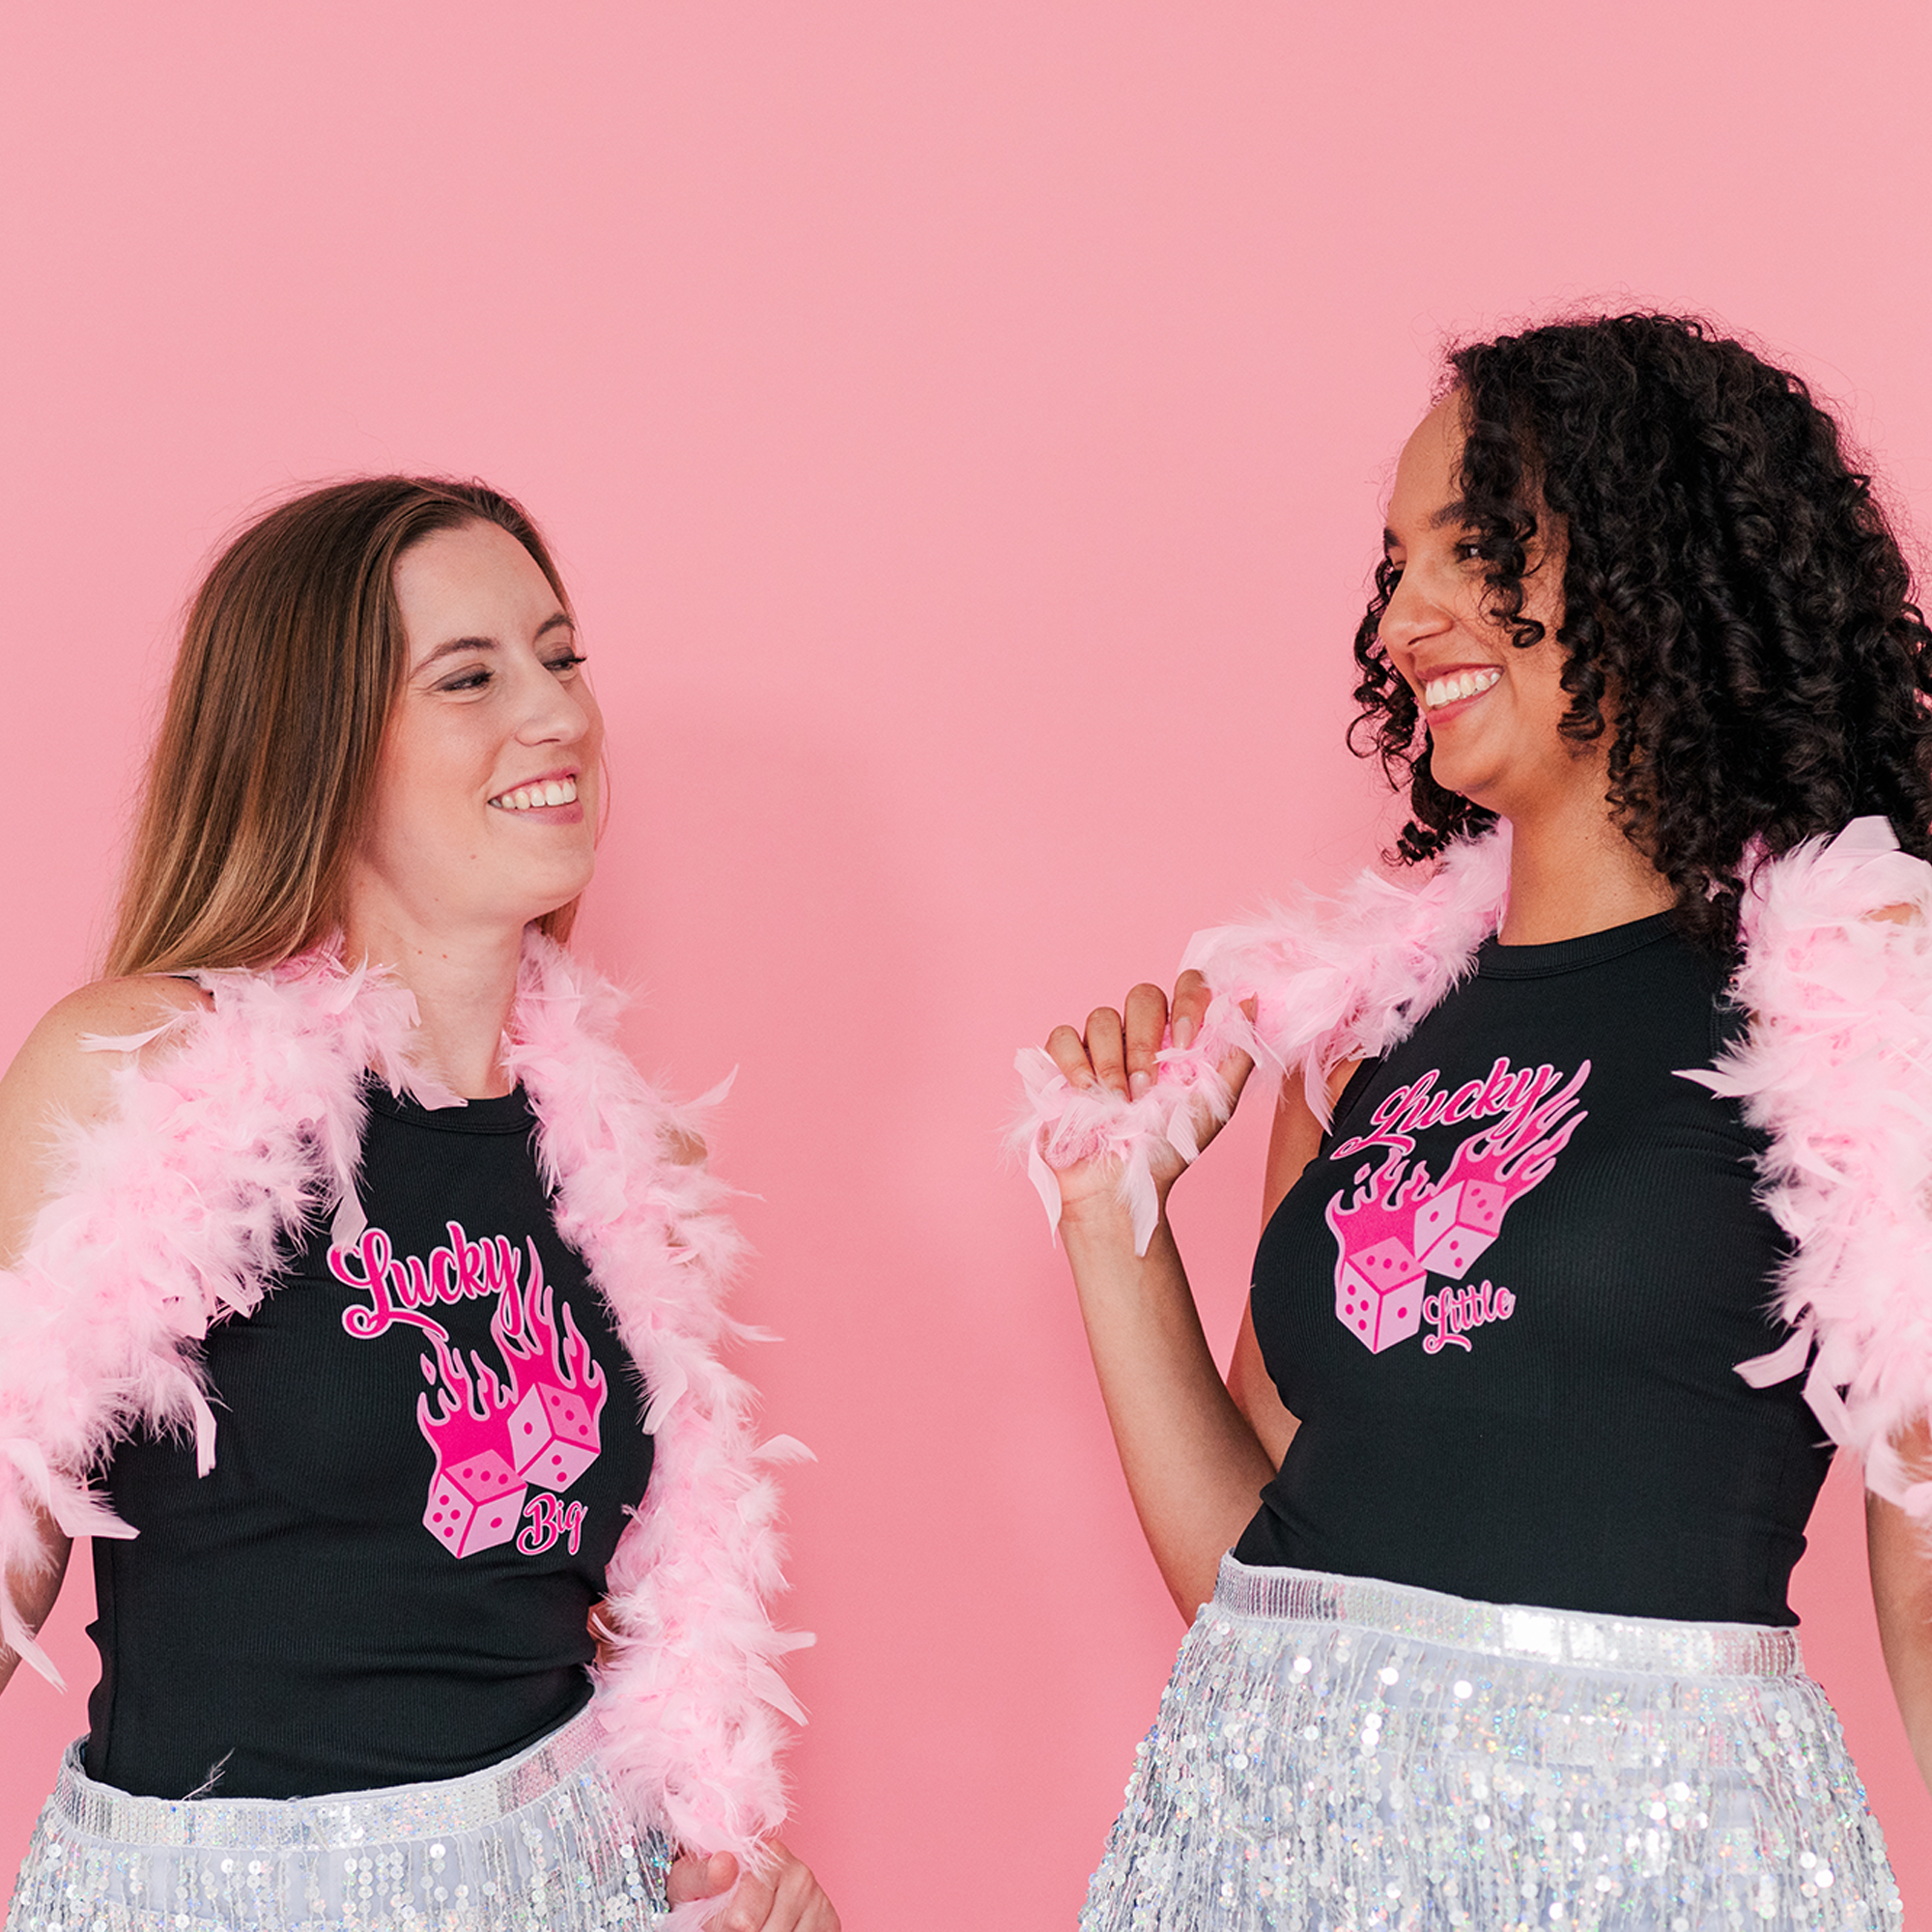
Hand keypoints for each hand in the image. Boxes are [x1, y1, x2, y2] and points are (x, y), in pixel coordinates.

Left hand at [666, 1841, 839, 1930]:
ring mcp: (817, 1899)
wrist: (732, 1896)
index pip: (742, 1922)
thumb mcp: (691, 1882)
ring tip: (757, 1925)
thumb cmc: (710, 1892)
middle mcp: (800, 1875)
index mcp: (769, 1856)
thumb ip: (701, 1875)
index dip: (722, 1929)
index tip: (716, 1920)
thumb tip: (724, 1864)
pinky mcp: (830, 1920)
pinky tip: (778, 1928)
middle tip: (737, 1925)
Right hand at [1042, 971, 1255, 1219]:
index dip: (1187, 1001)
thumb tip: (1249, 1000)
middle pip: (1142, 996)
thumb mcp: (1215, 1105)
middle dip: (1146, 1039)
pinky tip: (1086, 1089)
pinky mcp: (1064, 1063)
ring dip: (1113, 1061)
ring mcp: (1099, 1046)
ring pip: (1102, 1017)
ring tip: (1120, 1101)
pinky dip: (1074, 1060)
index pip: (1186, 987)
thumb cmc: (1169, 1147)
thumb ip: (1236, 1054)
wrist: (1124, 1185)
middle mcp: (1138, 1034)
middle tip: (1147, 1085)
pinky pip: (1062, 1036)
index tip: (1187, 1042)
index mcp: (1176, 1036)